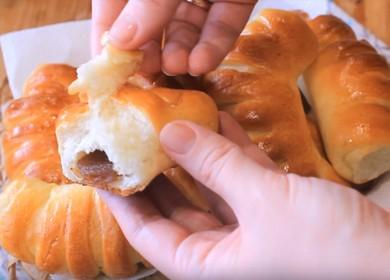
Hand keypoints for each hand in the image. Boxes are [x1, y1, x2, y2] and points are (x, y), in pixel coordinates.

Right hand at [91, 0, 255, 74]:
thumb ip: (145, 4)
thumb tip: (119, 41)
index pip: (113, 5)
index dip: (109, 36)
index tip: (108, 69)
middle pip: (150, 20)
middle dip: (149, 49)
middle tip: (147, 74)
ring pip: (186, 26)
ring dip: (180, 50)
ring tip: (176, 67)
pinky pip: (221, 24)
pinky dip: (213, 44)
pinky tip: (202, 62)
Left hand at [99, 113, 389, 278]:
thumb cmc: (329, 251)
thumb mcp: (265, 203)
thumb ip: (216, 165)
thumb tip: (171, 131)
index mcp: (208, 266)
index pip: (147, 235)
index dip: (123, 201)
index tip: (105, 169)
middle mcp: (224, 250)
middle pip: (176, 207)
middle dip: (157, 171)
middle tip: (135, 136)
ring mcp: (250, 227)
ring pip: (210, 187)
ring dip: (196, 154)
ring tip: (172, 120)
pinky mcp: (275, 208)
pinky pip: (242, 177)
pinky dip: (231, 150)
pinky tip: (216, 122)